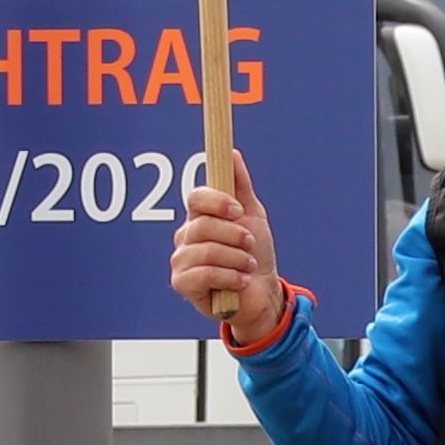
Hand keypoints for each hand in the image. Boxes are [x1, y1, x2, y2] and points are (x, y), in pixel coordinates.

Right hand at [170, 150, 283, 344]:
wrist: (262, 291)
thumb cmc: (256, 253)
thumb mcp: (253, 215)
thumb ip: (240, 186)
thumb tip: (231, 153)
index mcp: (200, 217)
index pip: (196, 198)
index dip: (217, 201)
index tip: (238, 210)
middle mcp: (186, 236)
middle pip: (202, 225)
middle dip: (235, 235)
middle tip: (250, 245)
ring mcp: (181, 260)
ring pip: (206, 250)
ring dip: (237, 258)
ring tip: (248, 265)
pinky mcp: (182, 284)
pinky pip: (204, 274)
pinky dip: (230, 277)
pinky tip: (240, 281)